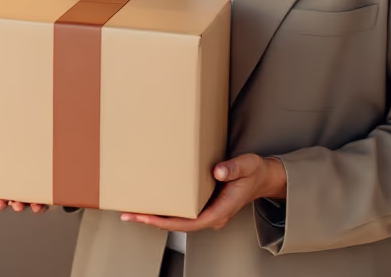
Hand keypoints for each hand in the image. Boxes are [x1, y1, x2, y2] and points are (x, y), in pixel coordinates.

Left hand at [120, 154, 285, 231]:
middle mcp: (212, 216)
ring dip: (156, 217)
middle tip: (129, 214)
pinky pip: (181, 213)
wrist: (262, 177)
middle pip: (177, 225)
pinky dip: (165, 210)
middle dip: (152, 221)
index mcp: (220, 210)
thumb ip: (233, 168)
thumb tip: (217, 172)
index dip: (166, 222)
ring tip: (133, 210)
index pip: (188, 223)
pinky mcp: (204, 206)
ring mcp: (207, 213)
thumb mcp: (247, 165)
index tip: (147, 217)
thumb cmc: (253, 172)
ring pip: (178, 221)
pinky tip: (152, 203)